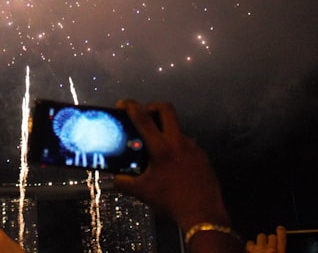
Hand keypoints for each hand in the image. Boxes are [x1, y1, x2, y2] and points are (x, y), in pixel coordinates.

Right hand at [113, 101, 231, 233]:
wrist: (203, 213)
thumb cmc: (171, 201)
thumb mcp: (143, 192)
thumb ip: (124, 183)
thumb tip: (114, 178)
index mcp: (161, 149)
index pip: (143, 119)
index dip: (131, 106)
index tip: (123, 104)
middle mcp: (179, 142)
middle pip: (166, 109)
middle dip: (153, 106)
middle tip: (144, 114)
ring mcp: (193, 147)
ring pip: (177, 129)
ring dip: (166, 132)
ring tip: (157, 148)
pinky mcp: (203, 156)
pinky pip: (187, 145)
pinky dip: (177, 148)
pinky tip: (173, 164)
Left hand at [246, 226, 285, 252]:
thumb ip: (279, 251)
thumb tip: (277, 246)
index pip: (282, 238)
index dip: (281, 232)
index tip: (280, 228)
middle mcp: (271, 251)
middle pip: (272, 236)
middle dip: (270, 241)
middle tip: (267, 249)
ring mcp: (259, 249)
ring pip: (261, 236)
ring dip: (261, 242)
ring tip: (259, 251)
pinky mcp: (249, 249)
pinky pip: (250, 242)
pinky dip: (250, 247)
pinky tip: (251, 252)